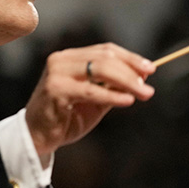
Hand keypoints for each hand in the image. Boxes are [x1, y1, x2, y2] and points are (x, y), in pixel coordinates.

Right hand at [25, 43, 155, 160]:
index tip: (150, 69)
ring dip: (127, 81)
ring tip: (143, 93)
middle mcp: (62, 60)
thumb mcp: (95, 99)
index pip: (105, 50)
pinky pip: (91, 90)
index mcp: (70, 57)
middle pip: (105, 58)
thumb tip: (142, 77)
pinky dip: (112, 95)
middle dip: (131, 71)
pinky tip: (127, 100)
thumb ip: (113, 86)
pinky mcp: (56, 90)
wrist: (38, 137)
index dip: (130, 58)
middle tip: (148, 86)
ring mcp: (57, 73)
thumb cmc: (67, 117)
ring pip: (100, 69)